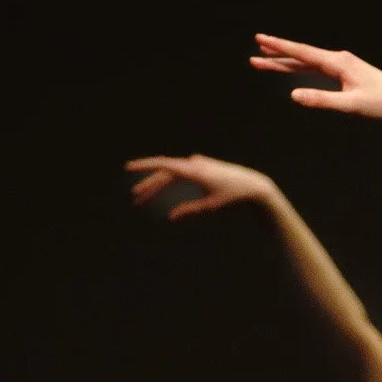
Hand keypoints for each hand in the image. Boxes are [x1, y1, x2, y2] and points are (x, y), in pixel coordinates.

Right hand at [123, 152, 278, 218]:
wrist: (252, 184)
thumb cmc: (233, 197)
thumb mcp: (211, 206)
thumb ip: (190, 210)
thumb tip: (171, 217)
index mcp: (194, 172)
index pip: (164, 166)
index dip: (145, 167)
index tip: (129, 168)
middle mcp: (194, 164)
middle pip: (165, 174)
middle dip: (149, 186)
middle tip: (135, 199)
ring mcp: (197, 164)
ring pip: (172, 174)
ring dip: (158, 186)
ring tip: (145, 197)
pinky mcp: (201, 167)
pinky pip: (180, 175)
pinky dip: (170, 184)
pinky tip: (163, 191)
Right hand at [249, 34, 381, 124]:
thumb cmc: (380, 105)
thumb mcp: (351, 105)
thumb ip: (322, 100)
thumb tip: (294, 96)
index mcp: (339, 63)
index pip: (303, 54)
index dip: (280, 48)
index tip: (261, 40)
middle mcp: (339, 60)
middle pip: (302, 57)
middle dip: (277, 56)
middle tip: (254, 55)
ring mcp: (343, 66)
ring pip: (309, 63)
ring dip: (288, 62)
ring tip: (266, 61)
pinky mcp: (347, 74)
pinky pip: (319, 69)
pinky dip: (303, 68)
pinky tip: (295, 68)